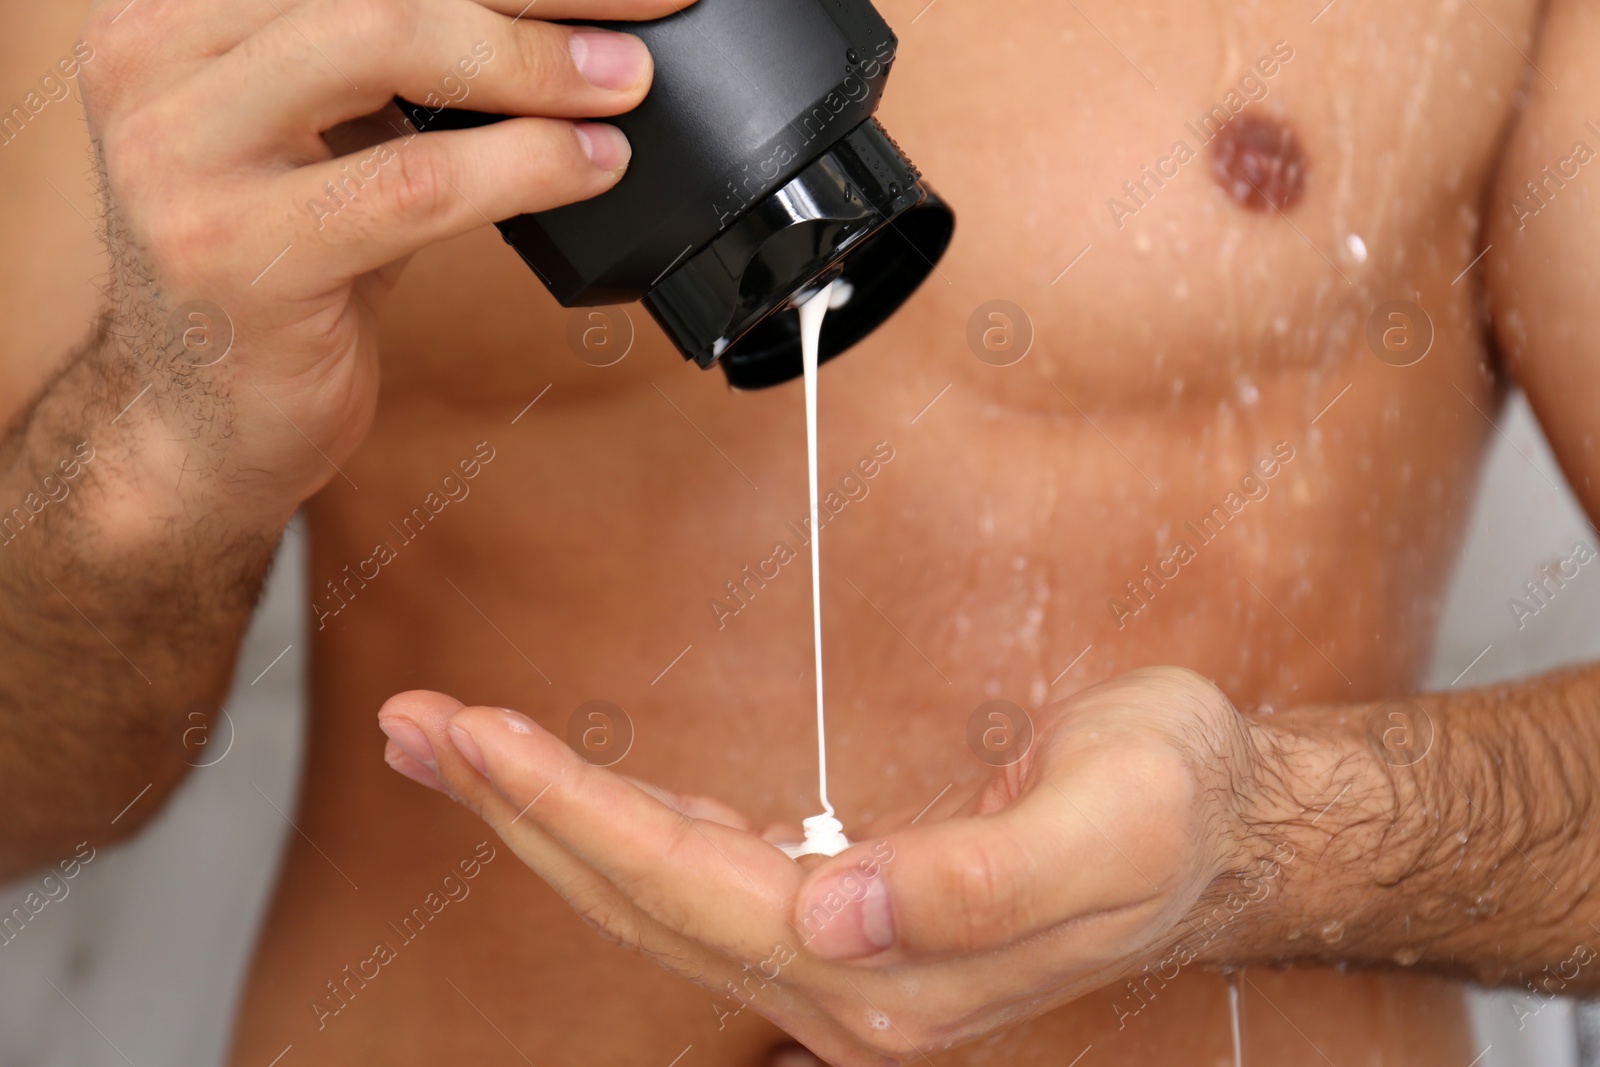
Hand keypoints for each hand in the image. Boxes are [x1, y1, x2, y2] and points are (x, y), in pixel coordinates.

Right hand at [78, 0, 685, 513]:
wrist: (209, 417)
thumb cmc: (287, 263)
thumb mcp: (333, 131)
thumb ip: (406, 57)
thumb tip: (568, 16)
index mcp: (173, 6)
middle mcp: (149, 55)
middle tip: (644, 15)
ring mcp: (180, 156)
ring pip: (385, 48)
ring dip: (533, 66)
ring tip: (623, 89)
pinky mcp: (236, 253)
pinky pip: (412, 184)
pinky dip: (523, 165)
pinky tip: (591, 166)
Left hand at [378, 668, 1277, 1064]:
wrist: (1220, 832)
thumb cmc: (1170, 805)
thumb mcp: (1112, 821)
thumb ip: (980, 884)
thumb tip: (838, 915)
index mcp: (894, 974)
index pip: (689, 888)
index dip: (572, 812)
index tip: (479, 735)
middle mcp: (848, 989)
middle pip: (642, 896)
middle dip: (519, 810)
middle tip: (418, 723)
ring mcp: (844, 966)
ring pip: (656, 891)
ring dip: (549, 819)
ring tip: (459, 745)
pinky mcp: (848, 924)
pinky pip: (703, 881)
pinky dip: (622, 831)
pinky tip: (580, 797)